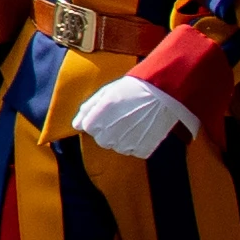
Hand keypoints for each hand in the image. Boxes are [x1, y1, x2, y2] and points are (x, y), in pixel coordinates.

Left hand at [73, 72, 195, 158]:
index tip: (110, 110)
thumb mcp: (105, 92)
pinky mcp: (141, 150)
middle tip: (124, 115)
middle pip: (102, 140)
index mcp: (97, 118)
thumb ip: (87, 109)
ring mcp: (126, 144)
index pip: (88, 128)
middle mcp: (109, 134)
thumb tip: (75, 125)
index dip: (98, 118)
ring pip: (118, 146)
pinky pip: (134, 150)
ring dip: (123, 136)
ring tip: (136, 119)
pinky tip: (144, 127)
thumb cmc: (132, 89)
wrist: (163, 92)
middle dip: (109, 129)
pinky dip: (138, 142)